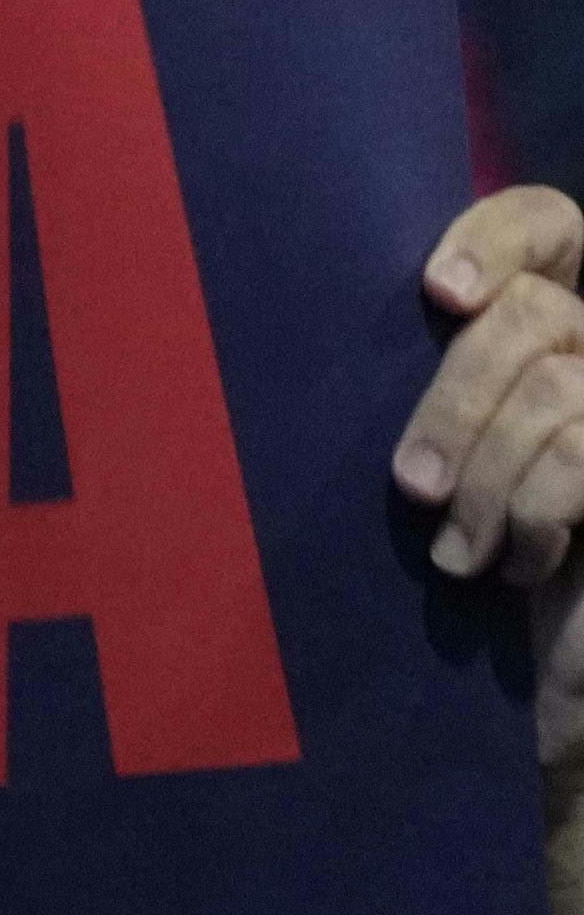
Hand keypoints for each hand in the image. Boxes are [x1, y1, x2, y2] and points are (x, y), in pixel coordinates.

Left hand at [407, 187, 583, 789]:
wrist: (553, 690)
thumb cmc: (474, 572)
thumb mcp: (438, 471)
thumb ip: (435, 395)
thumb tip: (353, 339)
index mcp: (563, 327)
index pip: (551, 224)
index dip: (500, 236)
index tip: (436, 292)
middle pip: (535, 314)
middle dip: (456, 400)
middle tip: (412, 486)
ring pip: (554, 391)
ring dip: (487, 483)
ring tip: (461, 552)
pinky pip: (577, 461)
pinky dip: (531, 519)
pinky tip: (517, 566)